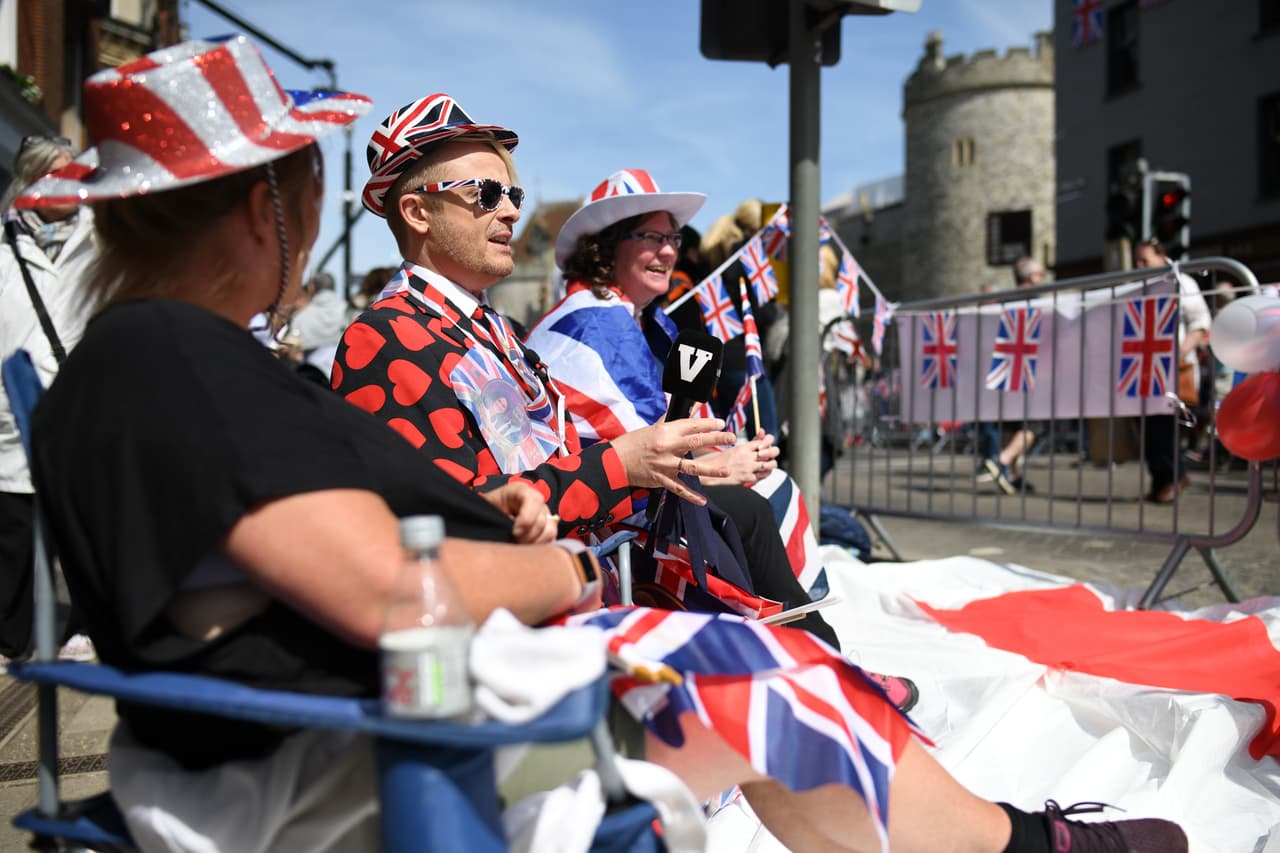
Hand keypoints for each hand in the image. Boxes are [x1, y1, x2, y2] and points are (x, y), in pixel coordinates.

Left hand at [479, 481, 557, 543]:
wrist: (487, 519)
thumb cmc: (485, 511)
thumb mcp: (487, 507)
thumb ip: (499, 515)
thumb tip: (511, 526)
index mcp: (520, 491)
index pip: (534, 501)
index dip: (526, 519)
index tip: (514, 533)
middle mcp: (536, 501)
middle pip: (542, 521)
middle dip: (527, 536)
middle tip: (513, 543)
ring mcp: (544, 515)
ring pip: (549, 532)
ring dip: (534, 543)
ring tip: (518, 547)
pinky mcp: (546, 529)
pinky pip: (551, 541)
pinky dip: (539, 548)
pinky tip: (526, 550)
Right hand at [609, 417, 734, 505]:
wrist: (614, 461)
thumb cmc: (633, 443)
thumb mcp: (651, 428)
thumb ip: (669, 421)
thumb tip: (686, 410)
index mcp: (664, 431)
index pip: (691, 425)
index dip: (708, 423)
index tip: (721, 423)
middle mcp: (666, 447)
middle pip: (696, 442)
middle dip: (716, 439)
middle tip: (731, 437)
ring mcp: (664, 465)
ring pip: (691, 467)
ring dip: (710, 469)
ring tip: (726, 470)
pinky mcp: (660, 479)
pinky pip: (678, 489)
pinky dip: (691, 496)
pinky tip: (702, 500)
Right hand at [699, 430, 779, 486]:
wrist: (709, 472)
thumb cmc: (721, 460)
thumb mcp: (735, 448)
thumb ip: (749, 444)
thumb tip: (761, 433)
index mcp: (743, 447)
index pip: (764, 441)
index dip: (768, 443)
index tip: (764, 447)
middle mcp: (748, 456)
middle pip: (772, 451)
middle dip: (773, 453)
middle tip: (768, 456)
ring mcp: (748, 468)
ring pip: (770, 465)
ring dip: (769, 466)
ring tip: (764, 466)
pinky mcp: (747, 478)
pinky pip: (761, 477)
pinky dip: (760, 476)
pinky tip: (755, 475)